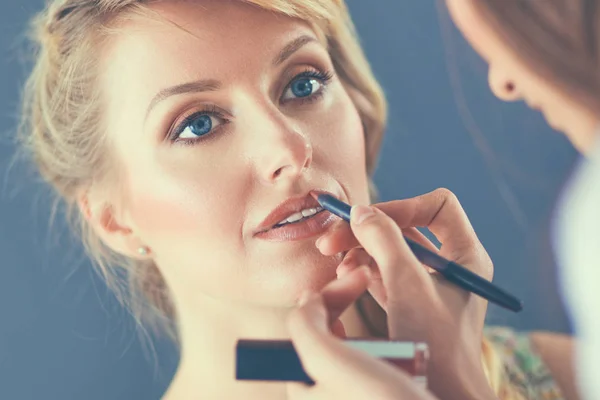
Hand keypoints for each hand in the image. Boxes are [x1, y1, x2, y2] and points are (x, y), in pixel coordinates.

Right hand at [316, 188, 496, 399]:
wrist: (441, 396)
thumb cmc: (435, 344)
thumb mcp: (408, 284)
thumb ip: (384, 240)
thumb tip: (360, 211)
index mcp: (466, 255)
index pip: (437, 207)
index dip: (402, 207)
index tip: (367, 221)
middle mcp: (451, 265)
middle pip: (407, 228)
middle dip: (368, 230)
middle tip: (331, 239)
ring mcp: (431, 284)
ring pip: (392, 250)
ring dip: (361, 250)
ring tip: (336, 260)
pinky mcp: (412, 302)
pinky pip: (386, 273)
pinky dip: (365, 270)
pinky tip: (346, 275)